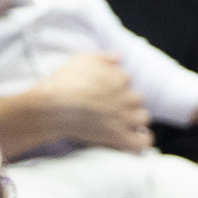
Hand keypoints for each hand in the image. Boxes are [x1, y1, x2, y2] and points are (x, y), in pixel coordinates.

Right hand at [36, 52, 153, 153]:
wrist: (53, 108)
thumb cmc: (63, 82)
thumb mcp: (81, 60)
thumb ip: (103, 57)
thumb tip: (119, 57)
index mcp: (119, 78)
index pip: (126, 81)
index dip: (115, 88)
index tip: (104, 94)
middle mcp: (126, 96)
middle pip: (137, 99)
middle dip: (127, 103)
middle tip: (111, 110)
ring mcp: (125, 118)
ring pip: (143, 117)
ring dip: (135, 120)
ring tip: (122, 124)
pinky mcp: (120, 137)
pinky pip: (143, 141)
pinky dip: (142, 141)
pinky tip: (135, 140)